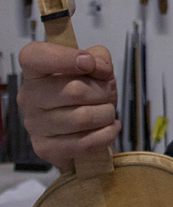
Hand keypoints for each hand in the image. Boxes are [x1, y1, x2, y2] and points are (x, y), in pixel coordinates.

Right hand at [17, 42, 120, 172]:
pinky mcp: (45, 148)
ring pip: (83, 118)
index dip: (63, 57)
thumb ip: (99, 57)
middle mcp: (29, 97)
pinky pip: (84, 143)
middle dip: (102, 92)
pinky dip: (107, 134)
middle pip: (74, 90)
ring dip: (106, 114)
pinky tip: (109, 128)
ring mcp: (34, 124)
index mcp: (36, 71)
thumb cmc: (89, 91)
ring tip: (107, 112)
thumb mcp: (97, 67)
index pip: (34, 57)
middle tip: (106, 95)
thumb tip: (95, 66)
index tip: (88, 63)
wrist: (87, 126)